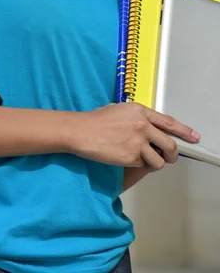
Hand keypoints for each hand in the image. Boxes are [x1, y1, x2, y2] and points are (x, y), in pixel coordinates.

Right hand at [69, 102, 199, 169]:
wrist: (81, 130)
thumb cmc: (96, 120)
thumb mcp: (119, 109)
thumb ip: (136, 117)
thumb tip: (147, 126)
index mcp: (140, 111)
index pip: (169, 122)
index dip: (184, 131)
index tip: (194, 137)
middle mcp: (143, 125)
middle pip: (170, 144)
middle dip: (172, 154)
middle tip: (168, 157)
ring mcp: (138, 141)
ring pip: (160, 159)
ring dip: (154, 162)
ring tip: (142, 159)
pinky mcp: (131, 156)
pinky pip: (144, 166)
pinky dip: (138, 165)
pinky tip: (126, 158)